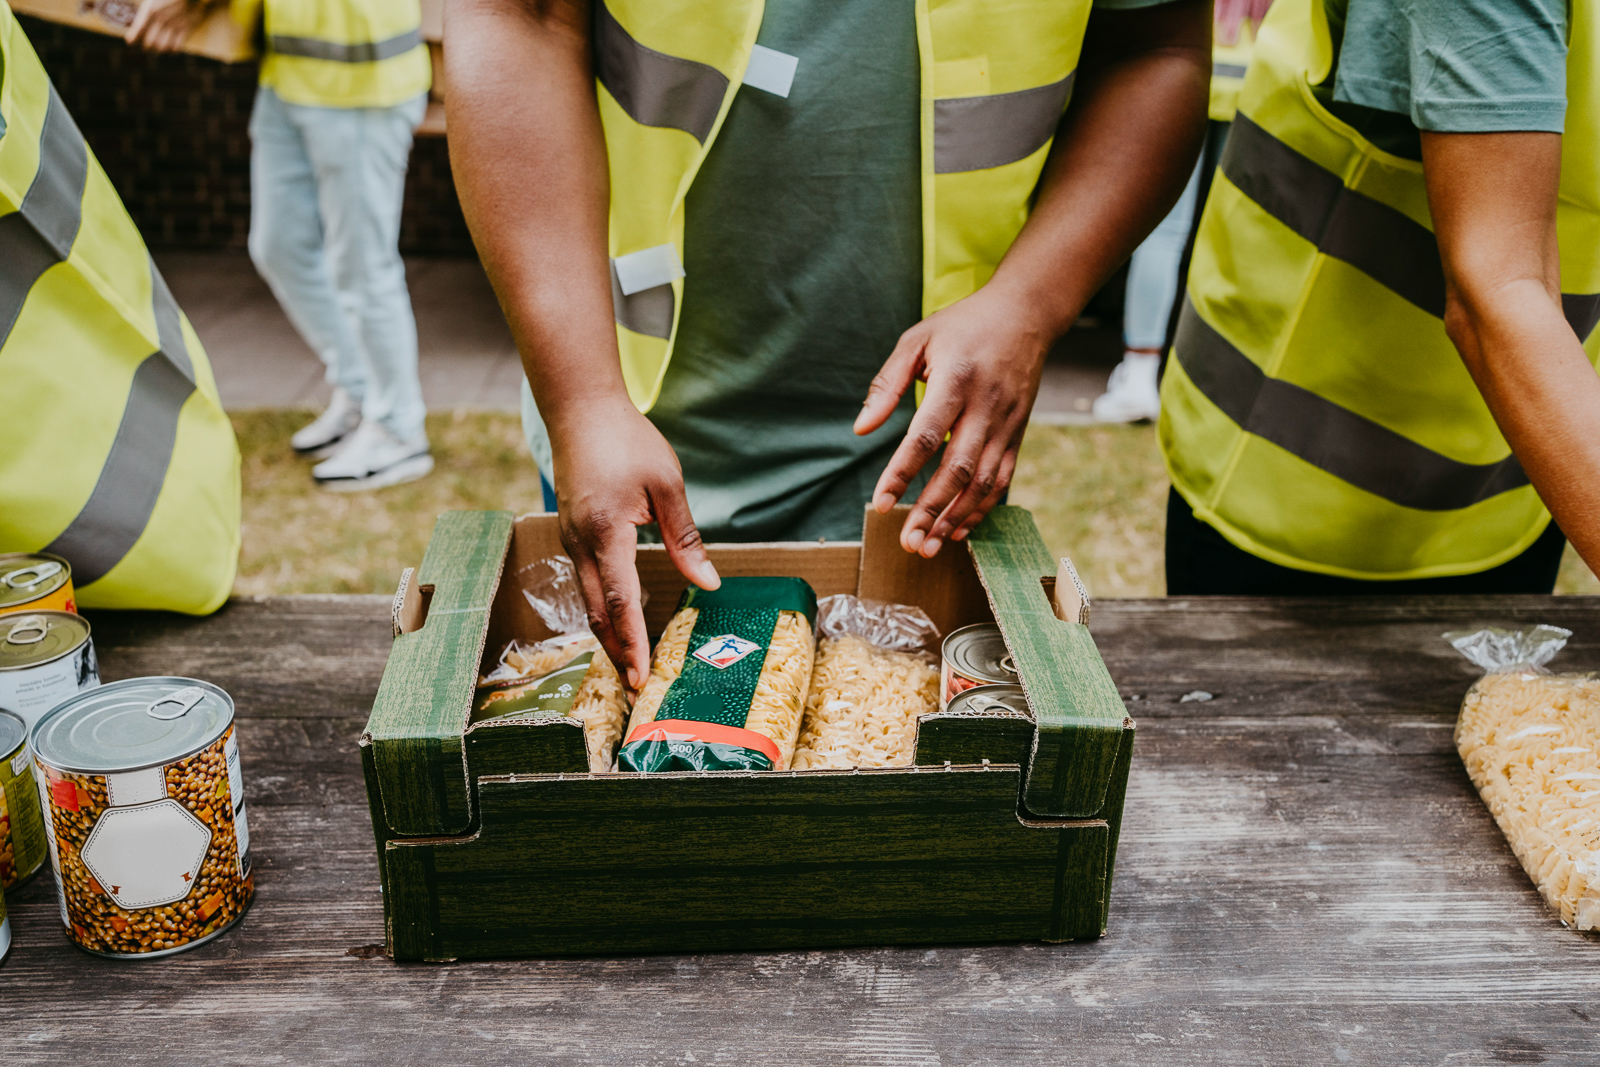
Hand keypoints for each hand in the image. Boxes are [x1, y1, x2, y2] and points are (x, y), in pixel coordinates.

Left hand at [127, 0, 206, 52]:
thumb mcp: (153, 0)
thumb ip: (146, 12)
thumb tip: (138, 25)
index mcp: (150, 10)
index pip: (137, 31)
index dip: (133, 39)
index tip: (131, 42)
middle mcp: (161, 20)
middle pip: (150, 43)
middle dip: (146, 47)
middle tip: (145, 47)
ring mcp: (175, 26)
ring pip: (163, 47)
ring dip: (159, 50)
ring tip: (157, 49)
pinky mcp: (187, 29)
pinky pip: (177, 46)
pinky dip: (172, 50)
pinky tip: (170, 48)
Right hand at [549, 399, 719, 691]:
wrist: (579, 408)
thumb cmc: (627, 439)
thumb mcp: (666, 485)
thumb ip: (685, 538)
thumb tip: (708, 583)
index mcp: (606, 533)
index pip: (620, 601)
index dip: (633, 642)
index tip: (641, 676)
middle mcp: (580, 544)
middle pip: (597, 612)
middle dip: (617, 650)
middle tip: (635, 686)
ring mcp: (569, 540)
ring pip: (587, 600)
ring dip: (609, 633)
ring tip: (630, 663)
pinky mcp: (570, 534)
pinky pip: (584, 582)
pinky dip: (602, 608)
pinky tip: (620, 621)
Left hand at [855, 287, 1049, 556]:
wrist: (1026, 315)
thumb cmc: (963, 326)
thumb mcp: (917, 340)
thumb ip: (887, 384)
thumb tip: (861, 428)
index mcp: (956, 380)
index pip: (926, 436)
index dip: (902, 472)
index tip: (880, 502)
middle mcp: (986, 407)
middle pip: (958, 469)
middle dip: (932, 510)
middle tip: (908, 542)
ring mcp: (1006, 424)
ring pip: (984, 482)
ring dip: (957, 518)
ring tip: (930, 545)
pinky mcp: (1018, 434)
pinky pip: (1002, 480)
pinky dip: (981, 509)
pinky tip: (959, 529)